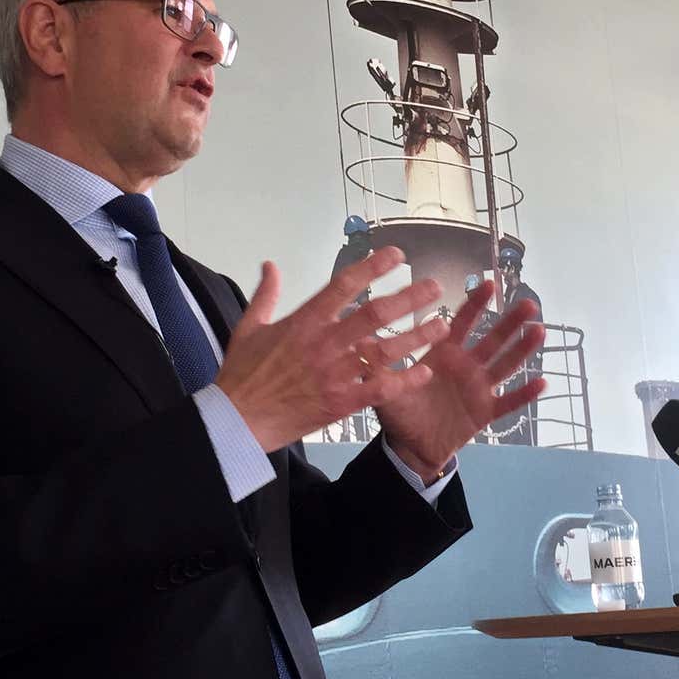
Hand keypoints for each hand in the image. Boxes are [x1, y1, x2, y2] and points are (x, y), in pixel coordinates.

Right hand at [217, 247, 449, 452]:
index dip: (373, 267)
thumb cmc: (242, 375)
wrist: (237, 422)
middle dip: (409, 298)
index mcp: (303, 321)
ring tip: (441, 326)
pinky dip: (404, 380)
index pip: (344, 285)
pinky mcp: (340, 403)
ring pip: (385, 350)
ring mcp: (335, 374)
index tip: (397, 256)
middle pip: (375, 314)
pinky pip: (379, 389)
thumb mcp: (248, 328)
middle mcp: (324, 344)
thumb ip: (265, 294)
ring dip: (416, 336)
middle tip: (434, 288)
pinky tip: (424, 371)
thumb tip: (270, 265)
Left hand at [367, 280, 545, 480]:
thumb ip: (377, 364)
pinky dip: (525, 394)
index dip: (475, 304)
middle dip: (510, 321)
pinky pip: (509, 402)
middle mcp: (466, 366)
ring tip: (539, 330)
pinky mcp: (486, 412)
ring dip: (523, 348)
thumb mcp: (386, 386)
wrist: (411, 446)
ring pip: (505, 364)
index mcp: (443, 354)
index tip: (488, 283)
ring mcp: (479, 388)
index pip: (461, 323)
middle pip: (492, 339)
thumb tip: (357, 338)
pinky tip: (543, 382)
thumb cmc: (400, 411)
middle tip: (528, 303)